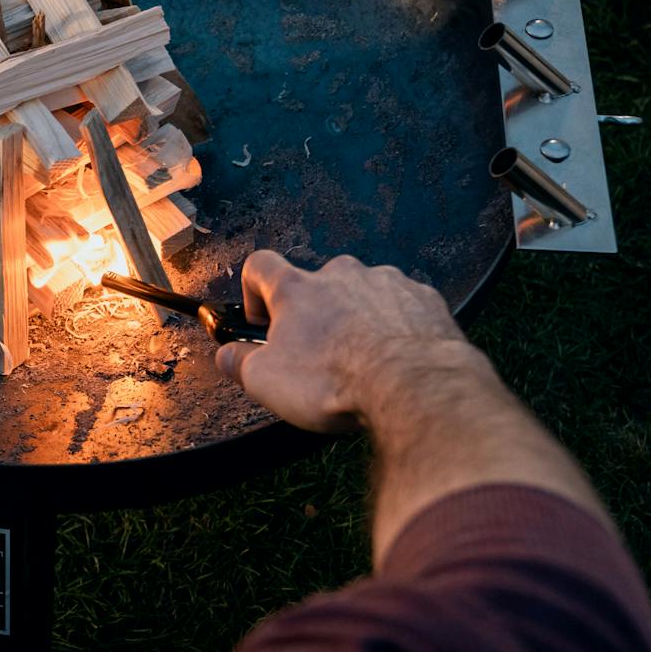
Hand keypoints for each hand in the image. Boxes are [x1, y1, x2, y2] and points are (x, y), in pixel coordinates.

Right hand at [213, 251, 487, 432]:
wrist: (412, 387)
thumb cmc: (335, 381)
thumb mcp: (265, 382)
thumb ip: (239, 363)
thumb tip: (226, 357)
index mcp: (297, 288)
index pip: (260, 265)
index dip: (254, 290)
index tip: (263, 321)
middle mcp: (341, 273)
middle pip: (318, 283)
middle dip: (315, 314)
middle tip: (318, 354)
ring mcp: (386, 281)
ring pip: (362, 294)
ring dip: (357, 318)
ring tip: (362, 360)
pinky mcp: (423, 298)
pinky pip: (402, 306)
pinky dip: (395, 326)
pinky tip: (396, 358)